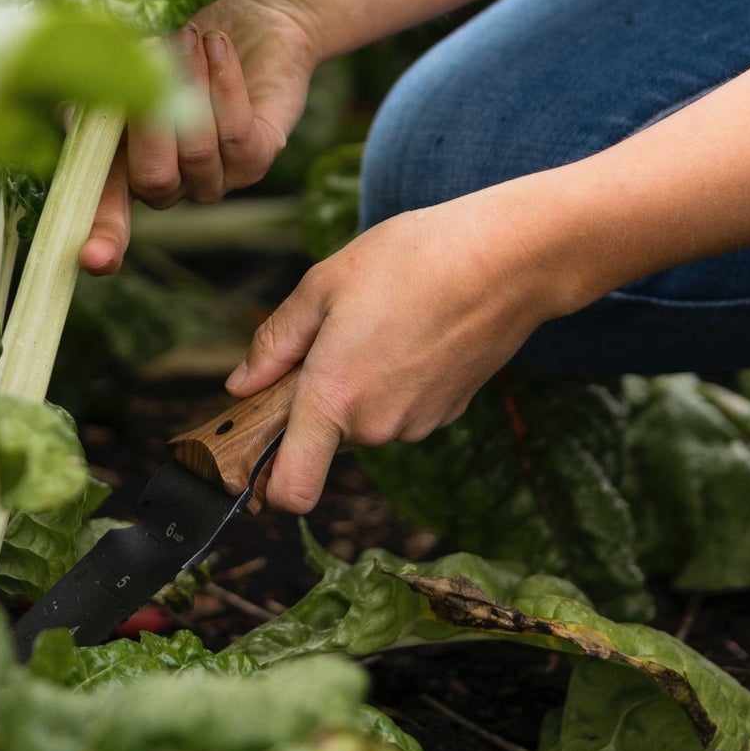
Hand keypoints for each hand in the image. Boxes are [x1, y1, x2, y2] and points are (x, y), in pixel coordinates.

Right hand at [80, 0, 323, 274]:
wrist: (249, 3)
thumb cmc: (171, 15)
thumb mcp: (123, 37)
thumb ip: (92, 69)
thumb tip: (75, 93)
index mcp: (116, 160)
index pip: (102, 215)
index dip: (99, 237)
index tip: (93, 259)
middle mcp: (164, 179)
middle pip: (152, 182)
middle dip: (150, 117)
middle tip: (154, 44)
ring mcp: (212, 175)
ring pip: (196, 154)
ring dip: (189, 84)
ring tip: (189, 32)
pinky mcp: (258, 157)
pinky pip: (238, 139)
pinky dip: (224, 85)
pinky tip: (218, 47)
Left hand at [226, 181, 576, 512]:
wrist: (508, 259)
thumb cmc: (412, 261)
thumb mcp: (322, 286)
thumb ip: (274, 344)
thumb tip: (241, 386)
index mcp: (334, 399)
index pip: (292, 491)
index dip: (266, 485)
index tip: (256, 456)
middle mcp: (376, 426)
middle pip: (324, 440)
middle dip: (315, 401)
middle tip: (329, 335)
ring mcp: (418, 424)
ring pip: (364, 421)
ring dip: (357, 386)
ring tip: (380, 322)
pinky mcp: (448, 413)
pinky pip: (400, 408)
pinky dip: (394, 381)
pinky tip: (412, 330)